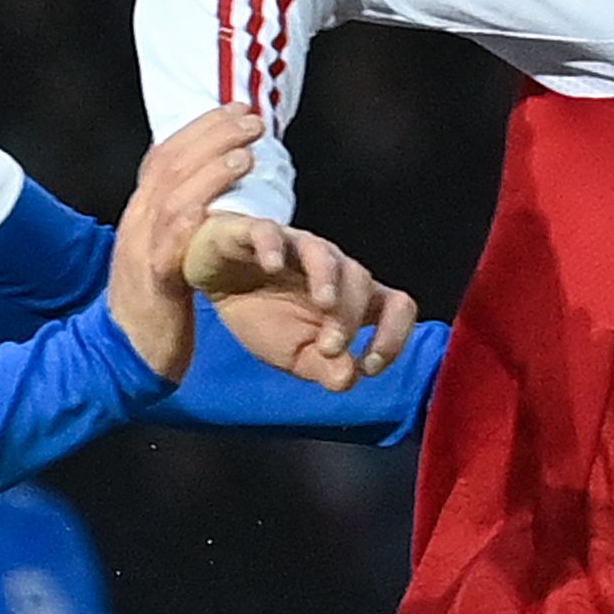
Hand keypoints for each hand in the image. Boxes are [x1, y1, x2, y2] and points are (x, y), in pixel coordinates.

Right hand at [107, 109, 266, 382]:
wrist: (119, 355)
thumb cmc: (152, 307)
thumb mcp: (163, 252)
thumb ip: (180, 222)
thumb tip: (208, 194)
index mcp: (141, 212)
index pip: (166, 155)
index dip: (202, 128)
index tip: (237, 108)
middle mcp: (137, 221)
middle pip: (170, 164)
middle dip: (213, 135)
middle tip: (253, 118)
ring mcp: (141, 249)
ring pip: (172, 196)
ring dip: (210, 171)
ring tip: (247, 153)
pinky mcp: (153, 281)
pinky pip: (169, 245)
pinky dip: (190, 221)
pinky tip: (212, 206)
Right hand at [198, 221, 419, 392]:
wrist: (217, 281)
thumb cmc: (265, 316)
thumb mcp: (294, 355)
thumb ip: (323, 368)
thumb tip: (348, 380)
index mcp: (352, 299)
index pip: (396, 307)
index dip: (393, 336)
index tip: (368, 367)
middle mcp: (333, 268)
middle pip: (361, 281)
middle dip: (349, 318)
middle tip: (327, 348)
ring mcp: (297, 246)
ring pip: (325, 255)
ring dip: (327, 280)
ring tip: (323, 303)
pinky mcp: (258, 233)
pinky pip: (270, 233)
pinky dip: (272, 247)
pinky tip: (271, 265)